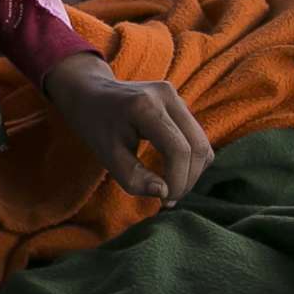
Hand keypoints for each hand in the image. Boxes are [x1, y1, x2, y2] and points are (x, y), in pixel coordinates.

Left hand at [41, 52, 214, 201]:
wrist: (91, 94)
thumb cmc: (97, 126)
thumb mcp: (108, 156)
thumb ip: (133, 178)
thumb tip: (163, 193)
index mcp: (145, 106)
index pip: (178, 149)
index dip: (177, 180)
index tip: (163, 200)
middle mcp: (166, 96)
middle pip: (198, 147)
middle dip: (188, 180)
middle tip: (168, 199)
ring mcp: (176, 97)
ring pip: (202, 144)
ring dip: (192, 172)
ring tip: (169, 188)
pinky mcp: (179, 103)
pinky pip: (197, 138)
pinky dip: (190, 161)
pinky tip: (172, 173)